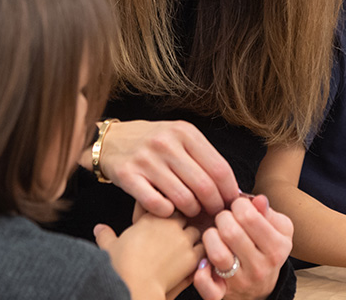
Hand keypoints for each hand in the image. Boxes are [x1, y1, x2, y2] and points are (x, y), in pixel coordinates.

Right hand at [87, 119, 241, 217]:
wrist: (112, 140)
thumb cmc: (155, 144)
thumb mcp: (181, 139)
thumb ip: (204, 158)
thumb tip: (233, 188)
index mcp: (185, 133)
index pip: (219, 168)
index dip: (229, 191)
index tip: (231, 203)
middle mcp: (166, 143)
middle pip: (204, 186)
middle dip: (213, 205)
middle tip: (214, 213)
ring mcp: (146, 159)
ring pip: (183, 198)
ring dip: (192, 211)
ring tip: (192, 211)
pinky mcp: (127, 175)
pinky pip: (157, 204)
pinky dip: (167, 212)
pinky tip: (169, 210)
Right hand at [94, 213, 202, 299]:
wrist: (135, 285)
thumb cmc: (120, 267)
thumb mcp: (109, 247)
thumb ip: (106, 235)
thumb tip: (99, 229)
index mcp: (150, 217)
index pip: (165, 205)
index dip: (165, 213)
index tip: (163, 221)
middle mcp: (169, 224)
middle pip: (184, 214)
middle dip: (182, 223)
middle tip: (178, 234)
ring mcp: (183, 239)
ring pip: (196, 230)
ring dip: (193, 237)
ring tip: (187, 247)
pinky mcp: (193, 255)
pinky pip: (203, 248)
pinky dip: (201, 253)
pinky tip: (195, 259)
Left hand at [193, 195, 292, 299]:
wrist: (262, 286)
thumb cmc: (267, 247)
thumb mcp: (278, 228)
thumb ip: (267, 211)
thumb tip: (257, 199)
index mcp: (277, 248)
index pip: (249, 216)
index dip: (238, 204)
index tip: (237, 207)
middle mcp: (260, 267)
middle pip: (230, 232)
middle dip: (222, 217)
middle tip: (224, 218)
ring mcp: (240, 281)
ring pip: (217, 254)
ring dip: (210, 237)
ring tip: (214, 234)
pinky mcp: (222, 293)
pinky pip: (207, 286)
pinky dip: (201, 274)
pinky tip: (203, 262)